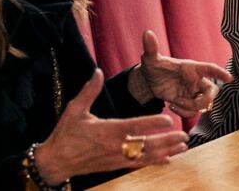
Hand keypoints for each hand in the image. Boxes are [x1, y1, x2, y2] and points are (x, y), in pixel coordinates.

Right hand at [34, 69, 187, 185]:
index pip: (133, 126)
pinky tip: (168, 160)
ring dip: (165, 152)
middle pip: (145, 145)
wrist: (54, 162)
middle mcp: (114, 146)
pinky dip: (154, 162)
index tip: (168, 120)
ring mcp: (116, 158)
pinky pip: (138, 165)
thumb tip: (97, 71)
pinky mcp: (115, 166)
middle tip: (184, 136)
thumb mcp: (75, 110)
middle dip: (166, 141)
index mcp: (106, 130)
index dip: (151, 123)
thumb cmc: (65, 134)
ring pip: (145, 156)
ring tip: (183, 147)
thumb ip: (89, 91)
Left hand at [133, 30, 232, 116]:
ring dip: (190, 107)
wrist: (148, 81)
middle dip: (206, 99)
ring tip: (175, 103)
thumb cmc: (153, 66)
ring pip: (203, 104)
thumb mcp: (150, 59)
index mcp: (192, 68)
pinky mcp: (187, 102)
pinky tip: (172, 106)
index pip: (209, 69)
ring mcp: (192, 92)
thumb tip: (147, 32)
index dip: (220, 73)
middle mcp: (196, 80)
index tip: (229, 78)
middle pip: (212, 91)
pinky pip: (193, 112)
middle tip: (194, 102)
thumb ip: (151, 47)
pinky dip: (184, 113)